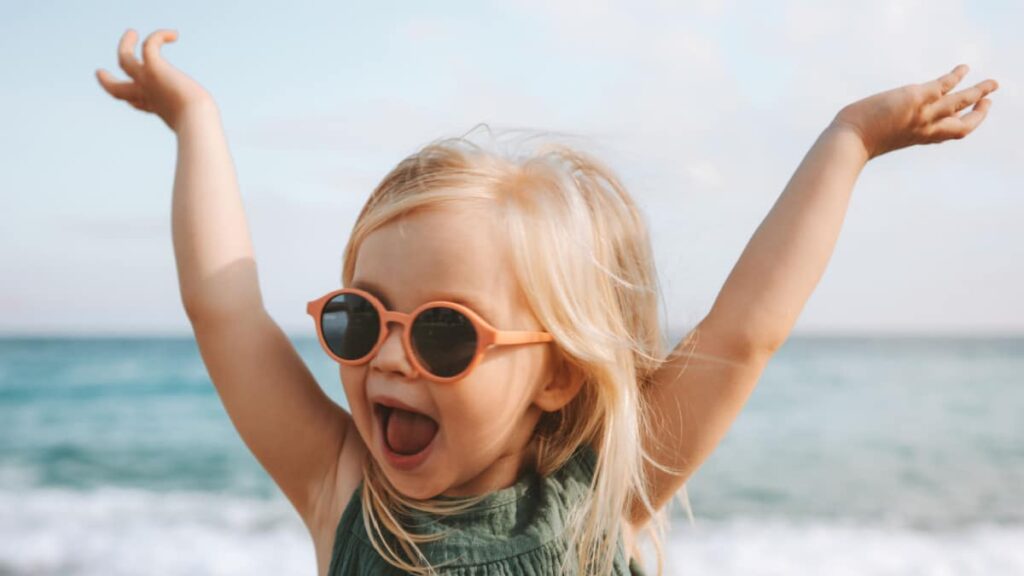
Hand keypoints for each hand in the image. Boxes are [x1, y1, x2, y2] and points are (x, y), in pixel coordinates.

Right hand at [96, 29, 213, 131]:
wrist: (194, 119)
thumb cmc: (200, 126)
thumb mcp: (199, 126)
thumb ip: (200, 128)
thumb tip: (210, 140)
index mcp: (155, 109)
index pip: (137, 104)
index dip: (132, 102)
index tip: (132, 104)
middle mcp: (146, 94)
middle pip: (117, 89)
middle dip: (107, 82)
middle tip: (99, 73)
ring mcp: (146, 80)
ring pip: (124, 59)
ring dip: (125, 44)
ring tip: (132, 32)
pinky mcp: (154, 67)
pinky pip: (149, 45)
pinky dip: (159, 36)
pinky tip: (174, 35)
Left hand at [831, 64, 998, 159]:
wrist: (848, 144)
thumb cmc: (853, 144)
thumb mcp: (875, 140)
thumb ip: (882, 135)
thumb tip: (869, 135)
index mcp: (918, 138)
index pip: (947, 135)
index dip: (962, 127)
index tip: (968, 120)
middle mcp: (925, 128)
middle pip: (963, 124)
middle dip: (979, 114)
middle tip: (989, 102)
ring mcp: (922, 114)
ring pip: (961, 103)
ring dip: (980, 92)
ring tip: (993, 84)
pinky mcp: (915, 99)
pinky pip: (943, 85)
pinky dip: (956, 76)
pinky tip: (963, 68)